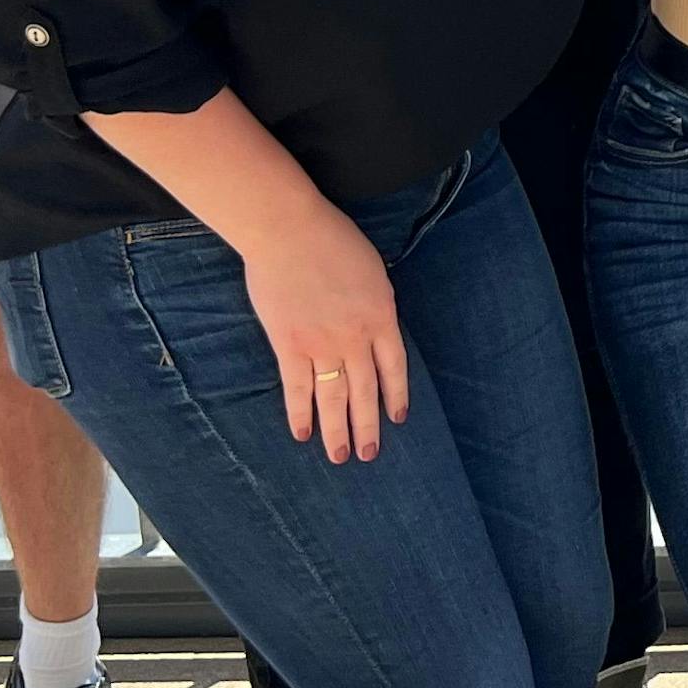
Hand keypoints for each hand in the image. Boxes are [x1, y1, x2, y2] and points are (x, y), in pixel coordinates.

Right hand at [237, 199, 411, 462]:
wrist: (289, 231)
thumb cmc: (332, 240)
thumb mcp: (372, 271)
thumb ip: (375, 304)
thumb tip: (375, 327)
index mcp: (381, 317)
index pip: (394, 368)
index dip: (396, 396)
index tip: (398, 418)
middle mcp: (356, 338)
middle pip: (365, 391)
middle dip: (368, 425)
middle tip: (370, 454)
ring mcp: (322, 344)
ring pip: (333, 397)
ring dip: (337, 430)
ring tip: (341, 457)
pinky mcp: (289, 345)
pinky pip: (297, 389)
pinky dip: (300, 413)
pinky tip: (303, 434)